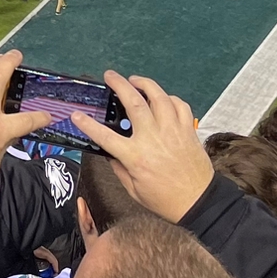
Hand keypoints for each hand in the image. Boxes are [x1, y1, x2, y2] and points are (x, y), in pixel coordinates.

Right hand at [73, 70, 212, 222]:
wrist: (200, 202)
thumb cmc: (166, 200)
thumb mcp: (135, 190)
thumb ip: (120, 168)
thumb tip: (109, 152)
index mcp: (136, 157)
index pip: (105, 137)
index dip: (88, 124)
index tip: (77, 115)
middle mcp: (153, 139)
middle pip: (133, 103)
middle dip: (118, 84)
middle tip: (110, 76)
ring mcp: (172, 131)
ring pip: (158, 97)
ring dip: (144, 84)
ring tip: (135, 80)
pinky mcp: (187, 130)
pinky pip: (179, 105)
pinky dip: (169, 98)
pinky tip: (162, 98)